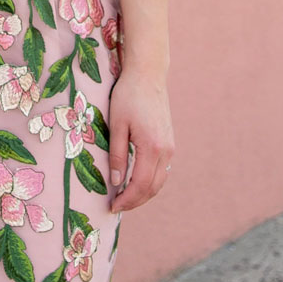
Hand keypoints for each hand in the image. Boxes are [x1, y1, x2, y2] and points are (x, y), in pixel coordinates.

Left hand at [107, 66, 174, 212]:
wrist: (148, 75)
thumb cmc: (128, 96)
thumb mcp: (116, 125)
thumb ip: (117, 155)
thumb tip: (116, 182)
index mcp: (152, 147)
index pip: (140, 184)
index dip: (126, 199)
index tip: (112, 207)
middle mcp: (166, 150)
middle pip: (153, 188)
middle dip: (135, 201)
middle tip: (116, 207)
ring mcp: (170, 147)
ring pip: (160, 181)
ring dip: (143, 193)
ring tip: (125, 198)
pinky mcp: (169, 142)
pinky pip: (162, 170)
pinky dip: (150, 181)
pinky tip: (136, 182)